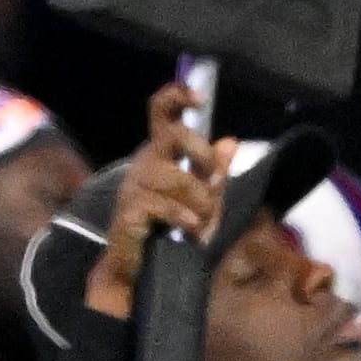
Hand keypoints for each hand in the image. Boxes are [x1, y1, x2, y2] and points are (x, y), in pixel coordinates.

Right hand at [83, 82, 233, 321]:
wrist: (145, 265)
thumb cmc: (173, 228)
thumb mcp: (205, 200)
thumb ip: (216, 172)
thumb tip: (230, 142)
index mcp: (161, 154)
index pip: (161, 113)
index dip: (176, 96)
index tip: (197, 95)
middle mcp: (145, 162)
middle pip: (173, 136)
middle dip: (203, 156)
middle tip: (213, 181)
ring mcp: (135, 185)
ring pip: (176, 176)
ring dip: (199, 201)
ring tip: (200, 221)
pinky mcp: (130, 210)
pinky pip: (166, 206)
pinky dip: (185, 219)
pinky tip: (189, 230)